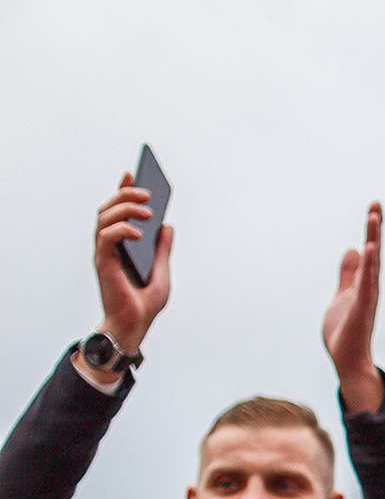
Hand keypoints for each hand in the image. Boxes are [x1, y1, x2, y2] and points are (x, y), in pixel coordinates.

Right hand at [92, 175, 172, 354]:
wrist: (136, 325)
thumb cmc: (145, 303)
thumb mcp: (162, 270)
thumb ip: (161, 249)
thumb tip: (167, 225)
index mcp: (123, 245)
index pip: (119, 212)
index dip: (124, 191)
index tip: (133, 173)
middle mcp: (110, 246)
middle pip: (108, 210)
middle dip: (126, 195)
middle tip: (147, 193)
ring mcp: (105, 253)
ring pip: (104, 219)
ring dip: (125, 209)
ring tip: (148, 210)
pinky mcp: (103, 263)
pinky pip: (106, 238)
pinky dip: (121, 230)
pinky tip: (139, 233)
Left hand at [322, 202, 384, 414]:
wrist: (347, 361)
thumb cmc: (345, 332)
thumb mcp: (343, 295)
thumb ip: (348, 274)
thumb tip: (353, 249)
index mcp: (365, 283)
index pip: (370, 251)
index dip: (372, 230)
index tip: (375, 207)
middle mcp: (370, 287)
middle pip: (375, 252)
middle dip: (375, 229)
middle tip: (376, 204)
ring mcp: (368, 297)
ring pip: (373, 264)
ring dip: (374, 240)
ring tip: (373, 218)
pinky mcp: (362, 308)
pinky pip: (367, 282)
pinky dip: (369, 265)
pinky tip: (368, 247)